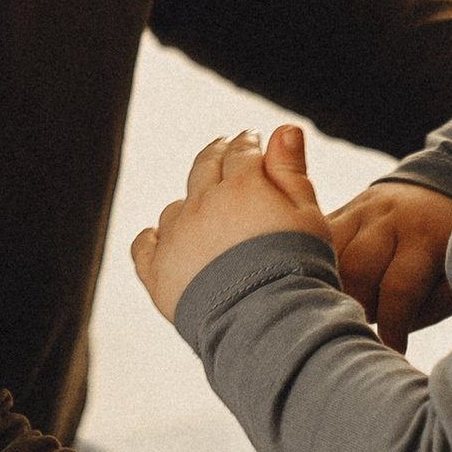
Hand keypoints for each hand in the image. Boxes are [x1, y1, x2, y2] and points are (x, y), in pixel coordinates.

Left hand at [132, 124, 332, 326]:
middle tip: (225, 149)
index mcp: (241, 185)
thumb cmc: (298, 270)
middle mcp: (202, 204)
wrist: (268, 323)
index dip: (248, 143)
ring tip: (202, 204)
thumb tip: (283, 128)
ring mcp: (176, 238)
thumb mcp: (307, 214)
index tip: (252, 139)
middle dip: (218, 155)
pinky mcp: (158, 273)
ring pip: (176, 207)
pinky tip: (159, 238)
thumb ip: (291, 169)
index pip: (242, 151)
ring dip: (189, 201)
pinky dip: (152, 239)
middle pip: (205, 167)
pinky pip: (144, 246)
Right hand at [329, 179, 451, 348]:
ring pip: (330, 252)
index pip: (399, 289)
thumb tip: (393, 338)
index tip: (391, 350)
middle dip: (356, 306)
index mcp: (425, 238)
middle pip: (357, 270)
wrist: (433, 194)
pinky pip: (316, 238)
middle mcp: (390, 218)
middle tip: (363, 325)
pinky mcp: (341, 211)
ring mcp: (362, 210)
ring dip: (330, 287)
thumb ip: (430, 307)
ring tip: (339, 310)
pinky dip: (312, 264)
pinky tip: (314, 287)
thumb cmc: (445, 252)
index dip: (392, 327)